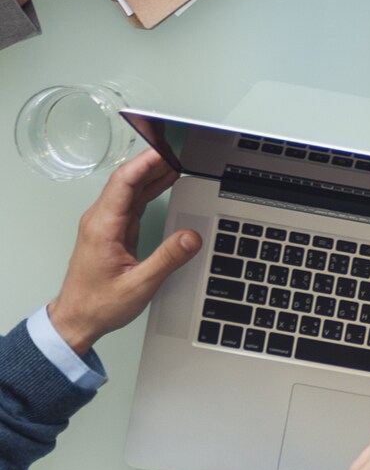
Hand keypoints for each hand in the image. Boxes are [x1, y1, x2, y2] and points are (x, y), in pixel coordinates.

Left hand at [45, 149, 198, 354]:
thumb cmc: (98, 304)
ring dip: (153, 174)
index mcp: (103, 227)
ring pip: (130, 188)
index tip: (166, 150)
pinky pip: (133, 200)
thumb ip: (168, 259)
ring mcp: (106, 224)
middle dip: (154, 162)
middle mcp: (101, 220)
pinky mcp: (113, 230)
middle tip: (181, 152)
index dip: (146, 162)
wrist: (77, 319)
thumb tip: (192, 236)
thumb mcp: (139, 285)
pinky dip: (150, 188)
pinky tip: (165, 183)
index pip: (123, 182)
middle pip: (127, 179)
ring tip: (179, 163)